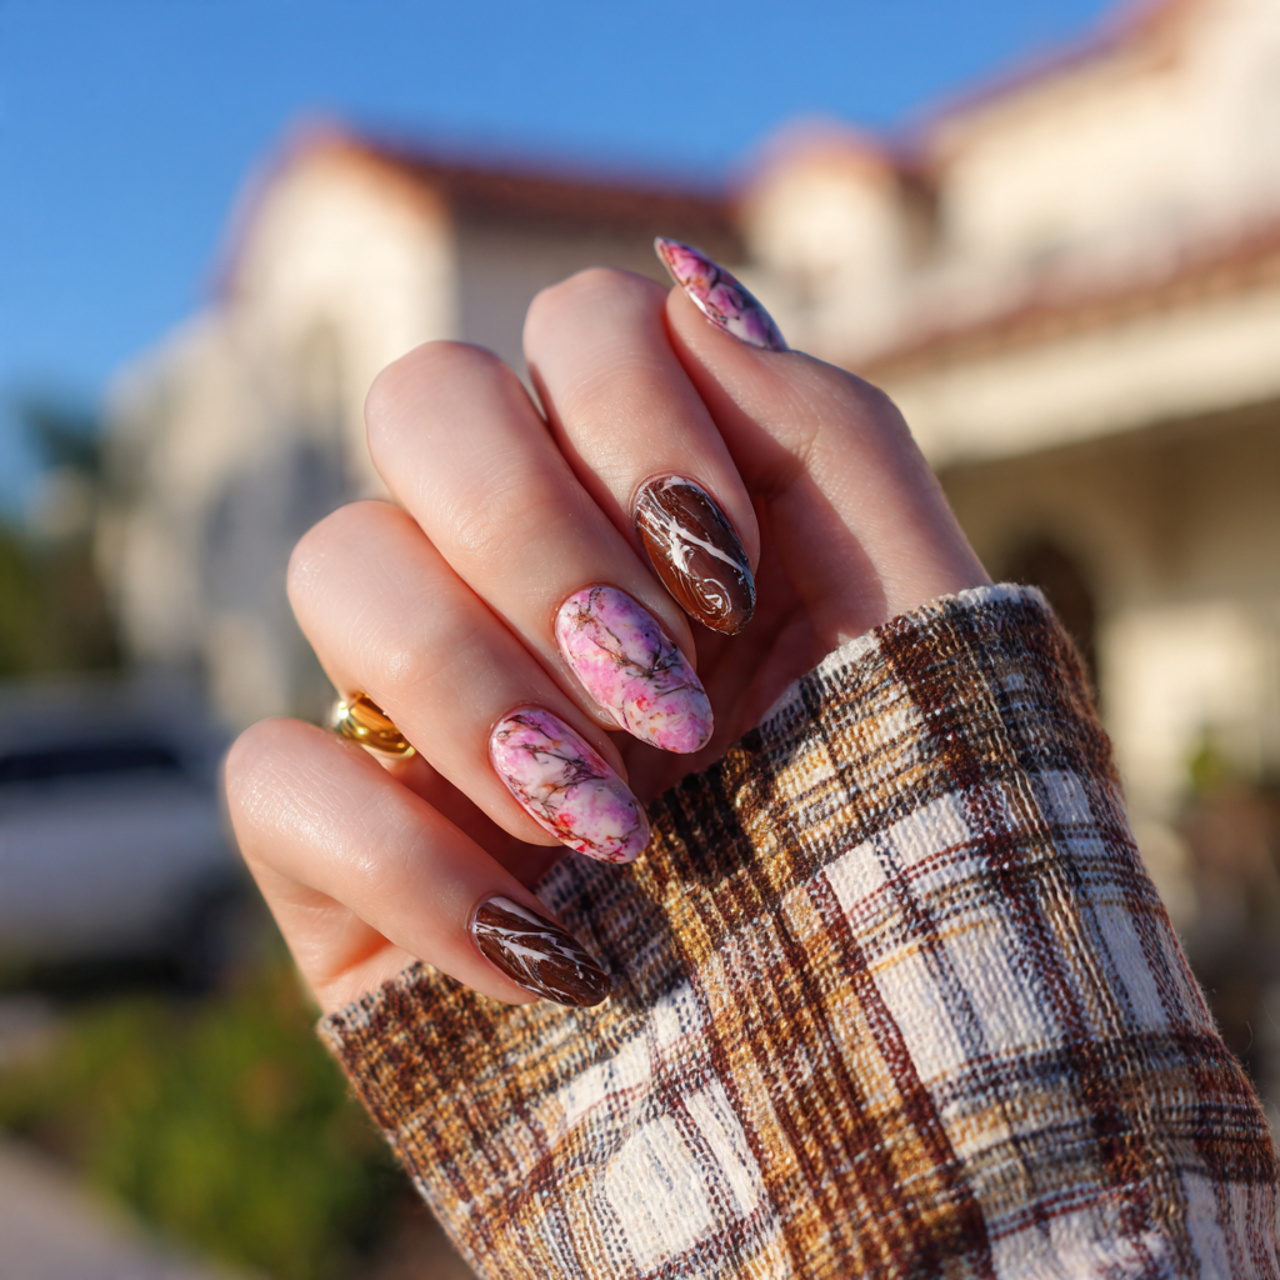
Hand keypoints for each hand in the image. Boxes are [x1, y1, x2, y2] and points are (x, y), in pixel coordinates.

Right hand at [224, 243, 987, 1014]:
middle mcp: (524, 574)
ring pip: (333, 566)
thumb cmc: (907, 838)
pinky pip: (270, 774)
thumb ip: (823, 432)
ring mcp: (422, 701)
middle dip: (533, 530)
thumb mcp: (917, 620)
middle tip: (662, 690)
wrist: (868, 1083)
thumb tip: (688, 285)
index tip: (720, 573)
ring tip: (621, 826)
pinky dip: (408, 856)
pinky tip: (547, 946)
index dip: (632, 419)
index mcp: (654, 503)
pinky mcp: (345, 848)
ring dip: (477, 686)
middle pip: (422, 402)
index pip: (573, 331)